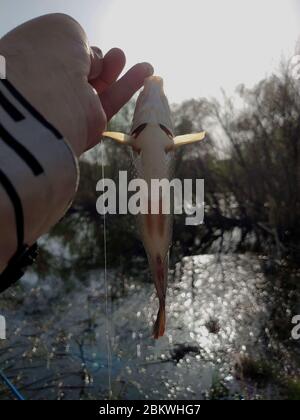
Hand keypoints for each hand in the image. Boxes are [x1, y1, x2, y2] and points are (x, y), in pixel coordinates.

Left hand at [0, 13, 153, 155]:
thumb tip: (95, 63)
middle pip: (79, 73)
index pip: (58, 55)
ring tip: (130, 60)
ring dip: (115, 71)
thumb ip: (82, 43)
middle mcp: (50, 89)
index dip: (74, 48)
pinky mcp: (90, 125)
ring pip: (98, 88)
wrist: (50, 98)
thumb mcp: (64, 31)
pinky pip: (111, 102)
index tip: (87, 46)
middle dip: (96, 62)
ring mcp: (70, 109)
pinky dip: (129, 86)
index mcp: (33, 66)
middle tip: (111, 55)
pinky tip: (146, 71)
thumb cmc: (50, 57)